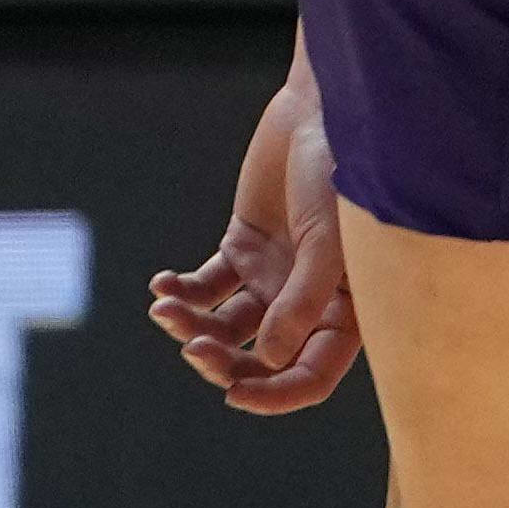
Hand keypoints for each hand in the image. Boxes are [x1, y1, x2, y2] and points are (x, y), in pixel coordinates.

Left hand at [147, 68, 359, 412]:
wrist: (319, 113)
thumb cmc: (340, 174)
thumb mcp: (328, 240)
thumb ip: (301, 301)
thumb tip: (267, 359)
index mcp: (346, 309)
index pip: (313, 374)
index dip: (277, 394)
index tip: (234, 394)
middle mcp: (309, 302)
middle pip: (261, 359)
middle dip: (223, 362)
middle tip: (193, 348)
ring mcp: (273, 277)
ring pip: (225, 327)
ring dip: (192, 326)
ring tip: (166, 307)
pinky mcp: (242, 249)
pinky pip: (205, 288)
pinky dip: (180, 292)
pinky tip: (162, 284)